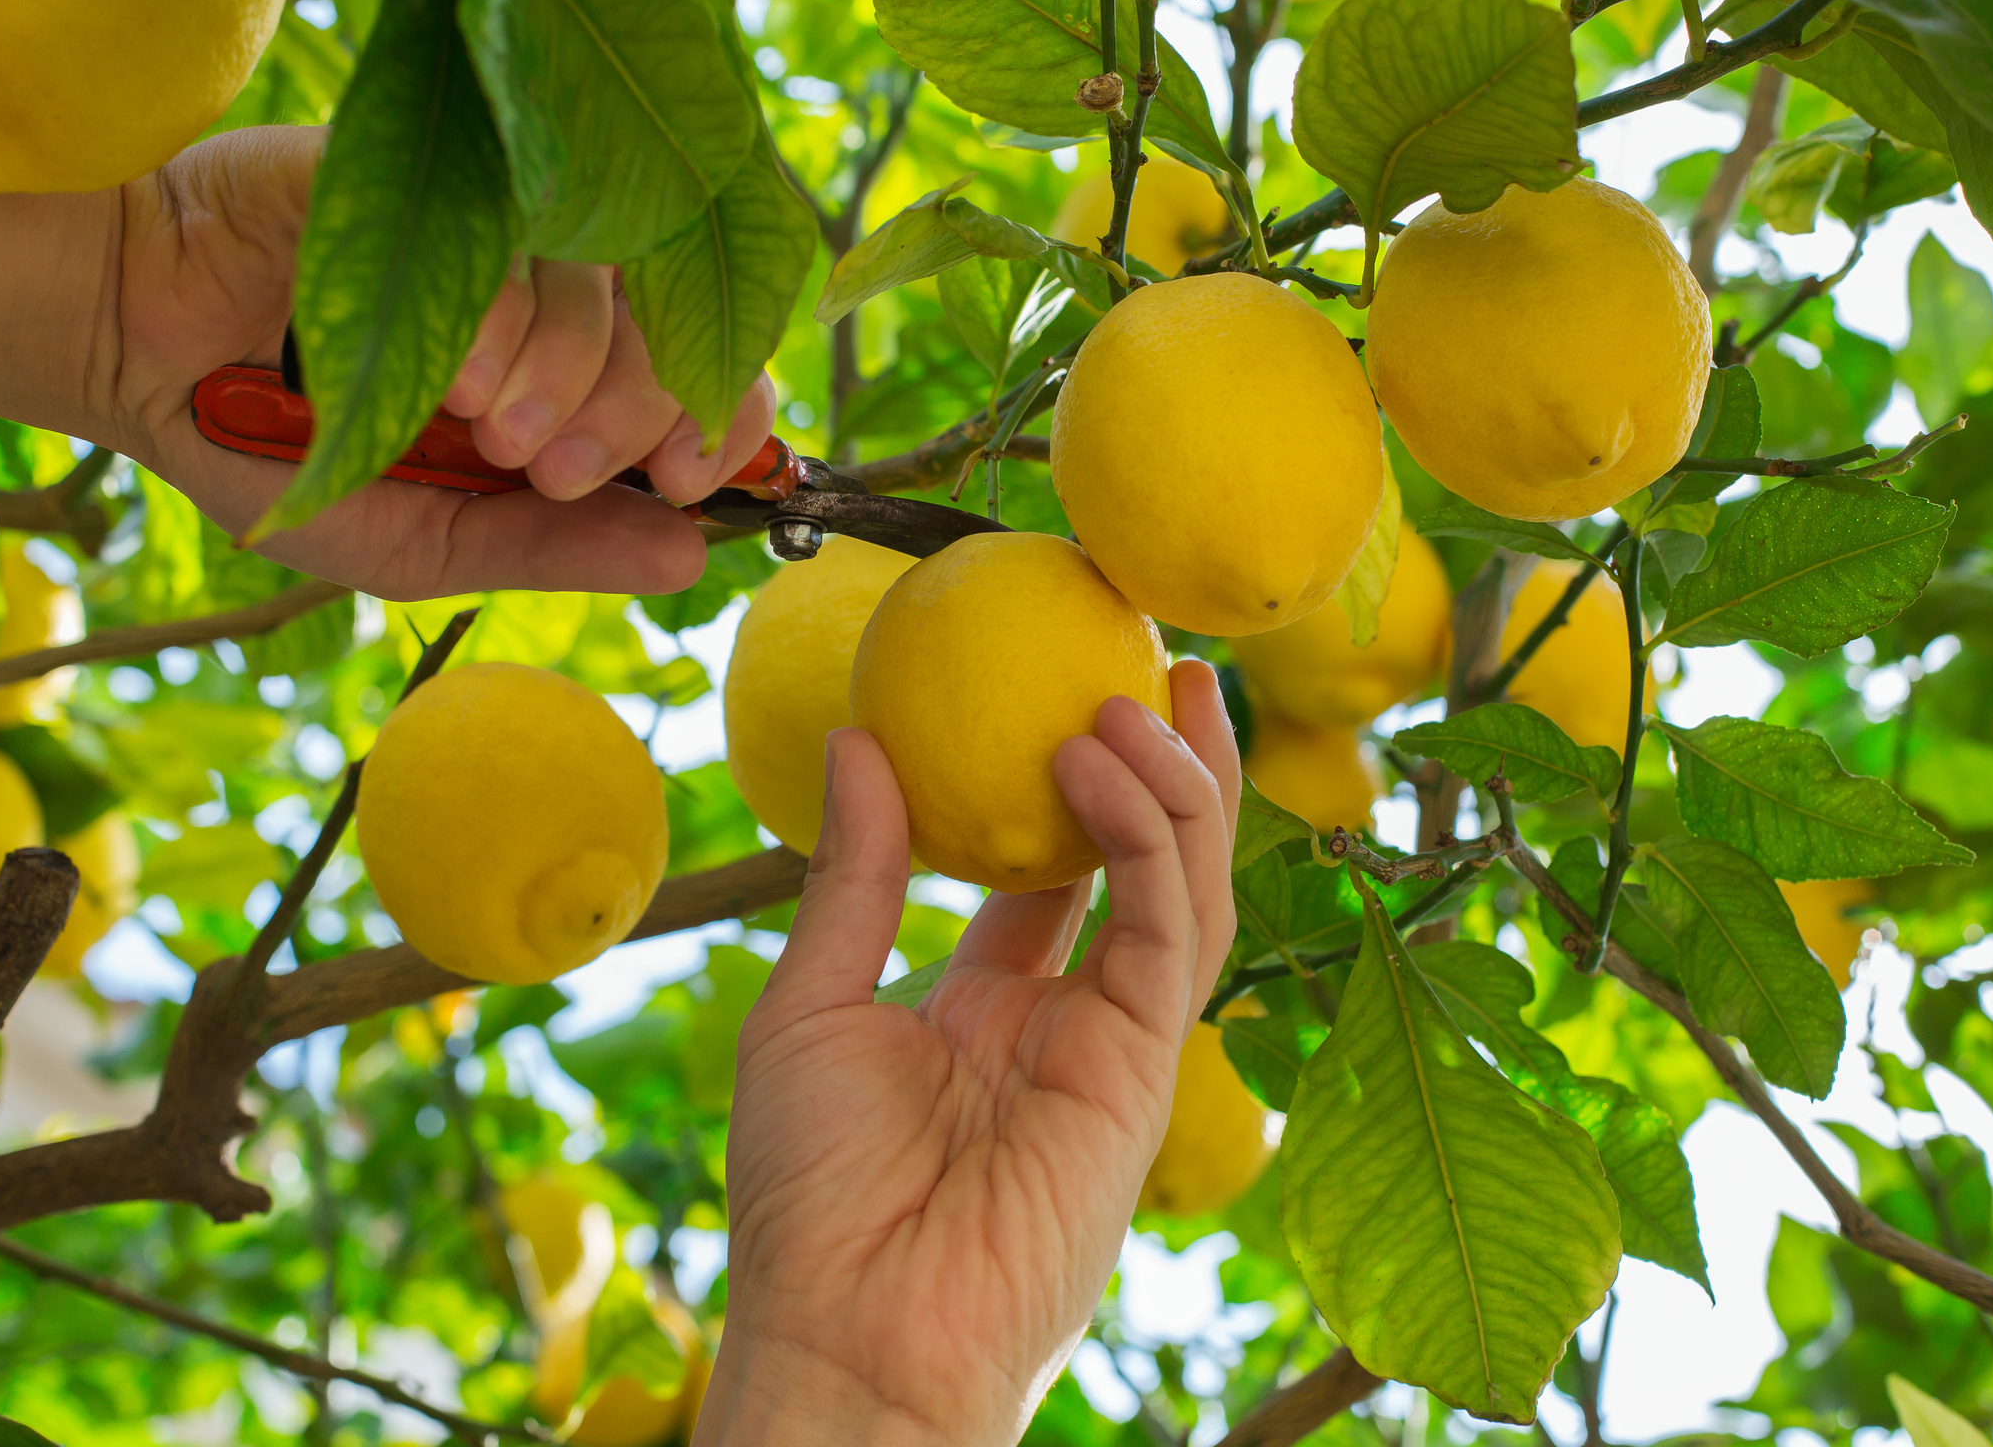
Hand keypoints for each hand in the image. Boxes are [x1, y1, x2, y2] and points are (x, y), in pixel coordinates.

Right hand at [100, 125, 776, 599]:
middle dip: (642, 415)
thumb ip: (551, 548)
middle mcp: (546, 293)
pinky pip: (522, 230)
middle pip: (678, 323)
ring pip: (612, 279)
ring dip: (573, 375)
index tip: (682, 487)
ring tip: (488, 430)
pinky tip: (454, 376)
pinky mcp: (438, 173)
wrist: (133, 351)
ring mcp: (496, 224)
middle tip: (553, 470)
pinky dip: (509, 320)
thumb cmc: (274, 449)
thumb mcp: (425, 542)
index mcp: (562, 373)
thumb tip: (689, 557)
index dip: (721, 425)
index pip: (703, 369)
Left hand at [698, 660, 1241, 1446]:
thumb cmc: (808, 1192)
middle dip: (1162, 768)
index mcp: (986, 1009)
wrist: (844, 1327)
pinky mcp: (1145, 1073)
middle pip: (1142, 869)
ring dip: (1174, 786)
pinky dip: (1153, 845)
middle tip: (1156, 664)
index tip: (1063, 687)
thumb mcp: (810, 1005)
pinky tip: (1105, 766)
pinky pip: (1171, 936)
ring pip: (1184, 891)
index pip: (1050, 875)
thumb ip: (854, 878)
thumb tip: (854, 742)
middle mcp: (1065, 1022)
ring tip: (1142, 692)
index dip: (1068, 787)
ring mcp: (1113, 1048)